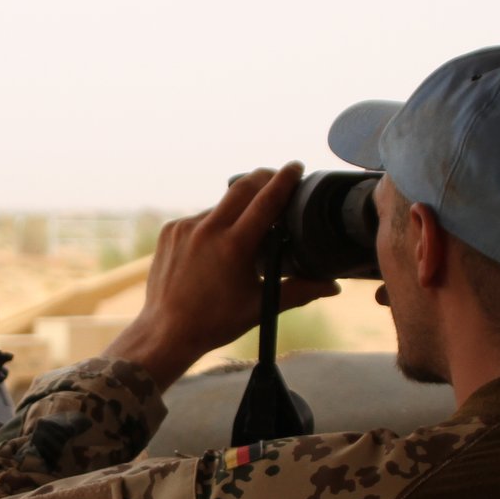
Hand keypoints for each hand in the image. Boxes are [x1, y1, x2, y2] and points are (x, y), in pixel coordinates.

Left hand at [104, 162, 340, 388]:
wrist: (165, 332)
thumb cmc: (215, 322)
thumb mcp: (261, 307)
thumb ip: (300, 291)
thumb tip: (333, 286)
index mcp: (233, 246)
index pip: (266, 200)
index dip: (284, 180)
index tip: (296, 166)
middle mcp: (207, 230)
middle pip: (242, 186)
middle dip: (263, 178)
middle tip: (278, 179)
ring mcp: (185, 228)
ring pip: (220, 205)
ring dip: (237, 209)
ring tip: (248, 227)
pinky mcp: (170, 231)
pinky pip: (199, 218)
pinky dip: (214, 225)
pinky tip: (218, 244)